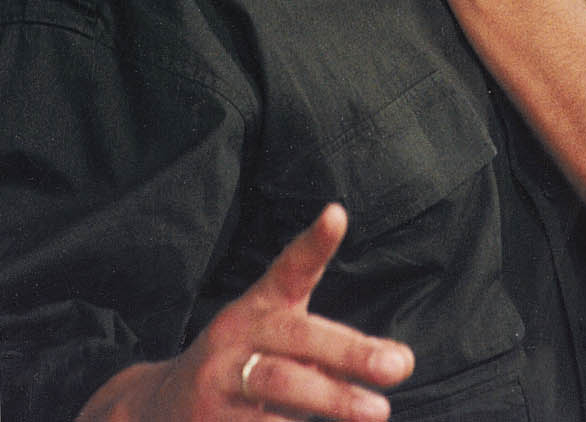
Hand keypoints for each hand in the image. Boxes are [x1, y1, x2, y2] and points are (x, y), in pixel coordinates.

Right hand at [77, 204, 412, 420]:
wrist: (155, 408)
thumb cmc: (242, 366)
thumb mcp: (275, 340)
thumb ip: (330, 346)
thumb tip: (399, 362)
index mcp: (257, 308)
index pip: (288, 270)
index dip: (313, 243)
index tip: (336, 215)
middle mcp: (235, 339)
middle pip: (294, 341)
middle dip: (348, 354)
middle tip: (397, 366)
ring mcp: (218, 385)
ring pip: (277, 388)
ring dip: (330, 400)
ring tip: (377, 410)